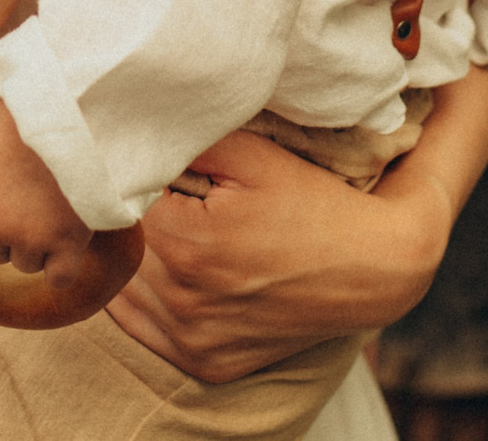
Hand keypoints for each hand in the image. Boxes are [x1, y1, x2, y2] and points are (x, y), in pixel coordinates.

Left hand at [0, 96, 100, 285]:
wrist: (68, 103)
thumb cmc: (23, 106)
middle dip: (13, 233)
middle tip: (33, 199)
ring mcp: (28, 237)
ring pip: (29, 263)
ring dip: (42, 244)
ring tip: (56, 205)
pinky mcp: (66, 241)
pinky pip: (60, 277)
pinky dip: (65, 264)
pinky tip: (72, 238)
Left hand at [105, 132, 453, 382]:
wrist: (371, 268)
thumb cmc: (310, 200)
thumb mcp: (250, 152)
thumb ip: (184, 136)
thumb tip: (131, 123)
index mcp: (184, 242)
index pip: (116, 200)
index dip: (130, 178)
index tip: (153, 168)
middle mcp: (182, 300)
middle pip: (117, 249)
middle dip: (127, 219)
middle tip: (162, 197)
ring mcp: (193, 340)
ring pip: (122, 291)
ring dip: (132, 261)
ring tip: (171, 231)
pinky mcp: (206, 364)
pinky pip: (143, 330)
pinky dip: (144, 302)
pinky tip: (171, 273)